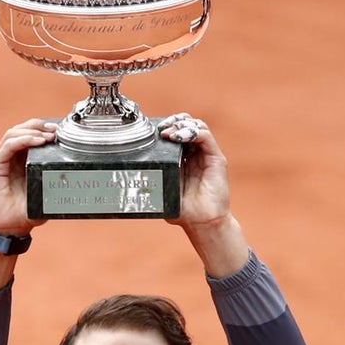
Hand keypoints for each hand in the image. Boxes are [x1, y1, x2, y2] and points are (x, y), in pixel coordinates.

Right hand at [0, 119, 56, 235]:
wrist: (9, 227)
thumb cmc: (26, 212)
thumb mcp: (46, 194)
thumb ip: (55, 182)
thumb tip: (78, 173)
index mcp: (22, 160)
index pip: (30, 135)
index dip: (44, 129)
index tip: (61, 130)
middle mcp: (10, 157)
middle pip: (22, 129)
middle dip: (39, 125)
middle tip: (56, 129)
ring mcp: (1, 160)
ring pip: (13, 133)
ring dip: (32, 130)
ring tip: (48, 135)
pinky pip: (8, 146)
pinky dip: (23, 140)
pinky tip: (37, 140)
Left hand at [158, 113, 248, 277]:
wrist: (202, 223)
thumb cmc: (183, 210)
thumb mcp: (161, 191)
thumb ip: (151, 179)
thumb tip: (127, 172)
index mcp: (182, 158)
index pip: (176, 131)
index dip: (166, 126)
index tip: (152, 131)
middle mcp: (196, 153)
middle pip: (187, 123)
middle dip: (173, 121)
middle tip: (161, 129)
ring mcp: (207, 154)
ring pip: (197, 126)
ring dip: (181, 124)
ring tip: (169, 134)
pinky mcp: (217, 158)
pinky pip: (206, 136)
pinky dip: (192, 132)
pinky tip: (179, 138)